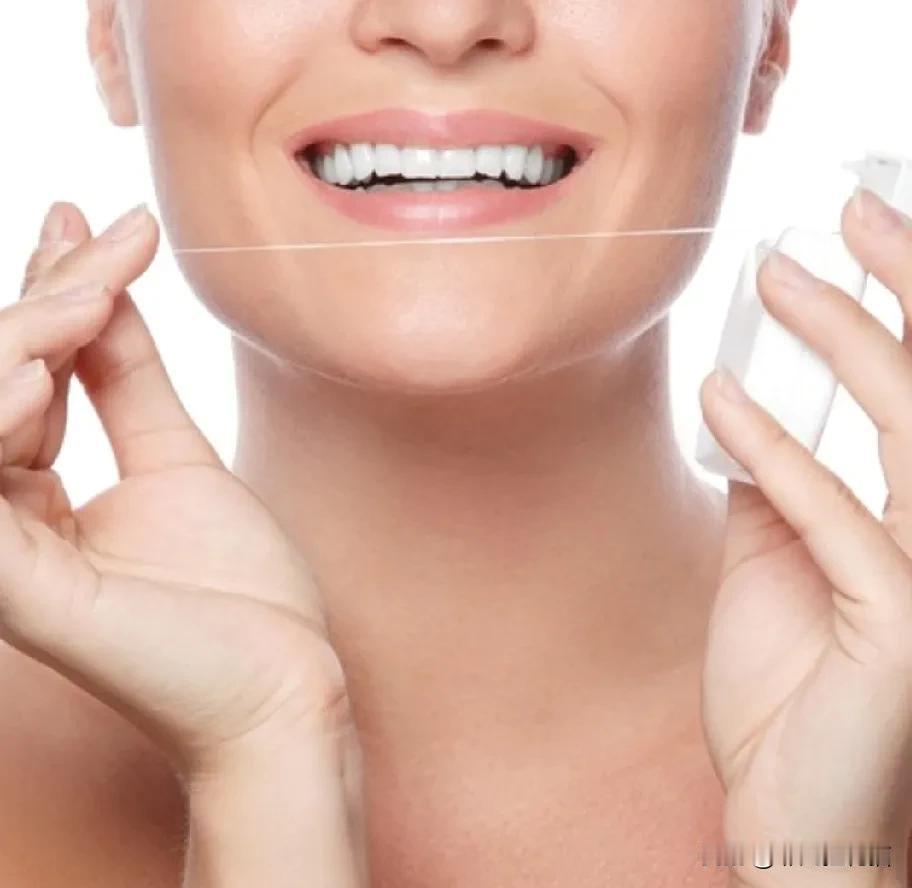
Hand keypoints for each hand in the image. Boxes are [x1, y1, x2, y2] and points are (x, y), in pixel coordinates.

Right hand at [1, 201, 354, 775]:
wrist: (285, 679)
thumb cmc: (237, 590)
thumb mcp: (176, 458)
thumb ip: (124, 378)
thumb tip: (98, 286)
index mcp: (29, 503)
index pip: (11, 376)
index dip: (46, 294)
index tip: (87, 220)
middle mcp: (1, 526)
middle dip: (42, 301)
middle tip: (106, 250)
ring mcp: (3, 561)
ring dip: (17, 340)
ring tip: (87, 297)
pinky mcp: (15, 590)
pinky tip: (39, 368)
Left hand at [698, 189, 911, 887]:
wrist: (795, 811)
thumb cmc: (790, 692)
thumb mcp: (772, 567)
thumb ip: (772, 489)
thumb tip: (747, 412)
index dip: (906, 305)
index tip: (858, 231)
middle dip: (905, 286)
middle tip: (849, 207)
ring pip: (908, 426)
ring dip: (845, 337)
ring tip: (780, 274)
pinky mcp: (903, 625)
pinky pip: (831, 516)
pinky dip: (773, 449)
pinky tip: (722, 399)